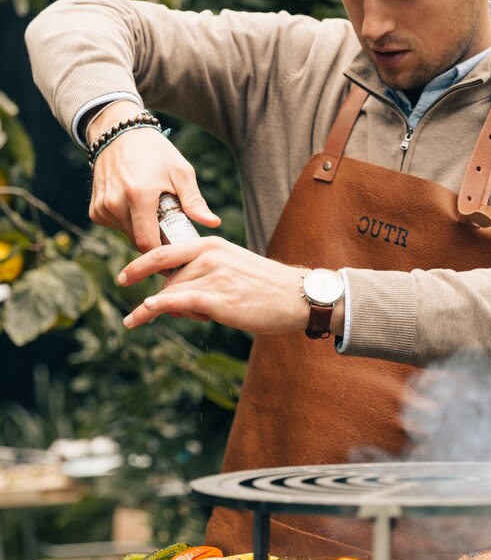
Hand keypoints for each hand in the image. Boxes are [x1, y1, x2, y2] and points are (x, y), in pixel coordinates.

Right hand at [87, 101, 219, 251]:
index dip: (165, 253)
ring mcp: (102, 208)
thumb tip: (213, 223)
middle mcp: (115, 203)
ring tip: (154, 213)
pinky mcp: (95, 211)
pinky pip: (116, 228)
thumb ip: (194, 201)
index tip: (179, 252)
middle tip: (171, 230)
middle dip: (157, 242)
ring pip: (128, 237)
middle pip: (139, 243)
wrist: (119, 134)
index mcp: (138, 195)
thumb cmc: (156, 153)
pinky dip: (129, 224)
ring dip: (143, 232)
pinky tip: (137, 208)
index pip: (149, 243)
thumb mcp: (181, 172)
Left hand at [118, 237, 346, 335]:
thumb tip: (175, 288)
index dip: (139, 265)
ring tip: (210, 316)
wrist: (298, 296)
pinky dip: (156, 308)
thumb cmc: (267, 286)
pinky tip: (143, 313)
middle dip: (168, 300)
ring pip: (171, 295)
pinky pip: (177, 302)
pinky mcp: (218, 300)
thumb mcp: (233, 265)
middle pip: (167, 280)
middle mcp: (208, 256)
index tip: (123, 278)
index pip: (163, 251)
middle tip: (194, 313)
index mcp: (211, 244)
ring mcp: (213, 277)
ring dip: (177, 313)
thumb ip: (204, 269)